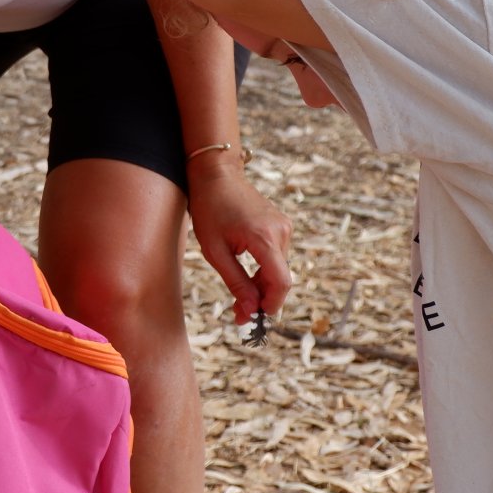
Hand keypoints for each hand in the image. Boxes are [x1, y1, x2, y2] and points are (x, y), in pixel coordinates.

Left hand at [186, 157, 292, 324]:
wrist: (216, 174)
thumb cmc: (210, 208)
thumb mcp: (214, 250)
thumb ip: (235, 282)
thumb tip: (250, 310)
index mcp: (264, 237)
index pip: (281, 282)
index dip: (271, 304)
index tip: (255, 318)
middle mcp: (280, 232)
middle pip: (280, 278)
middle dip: (262, 299)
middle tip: (239, 314)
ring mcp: (283, 227)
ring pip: (278, 269)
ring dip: (262, 285)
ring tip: (239, 297)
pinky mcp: (281, 225)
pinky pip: (276, 256)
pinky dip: (264, 270)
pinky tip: (246, 275)